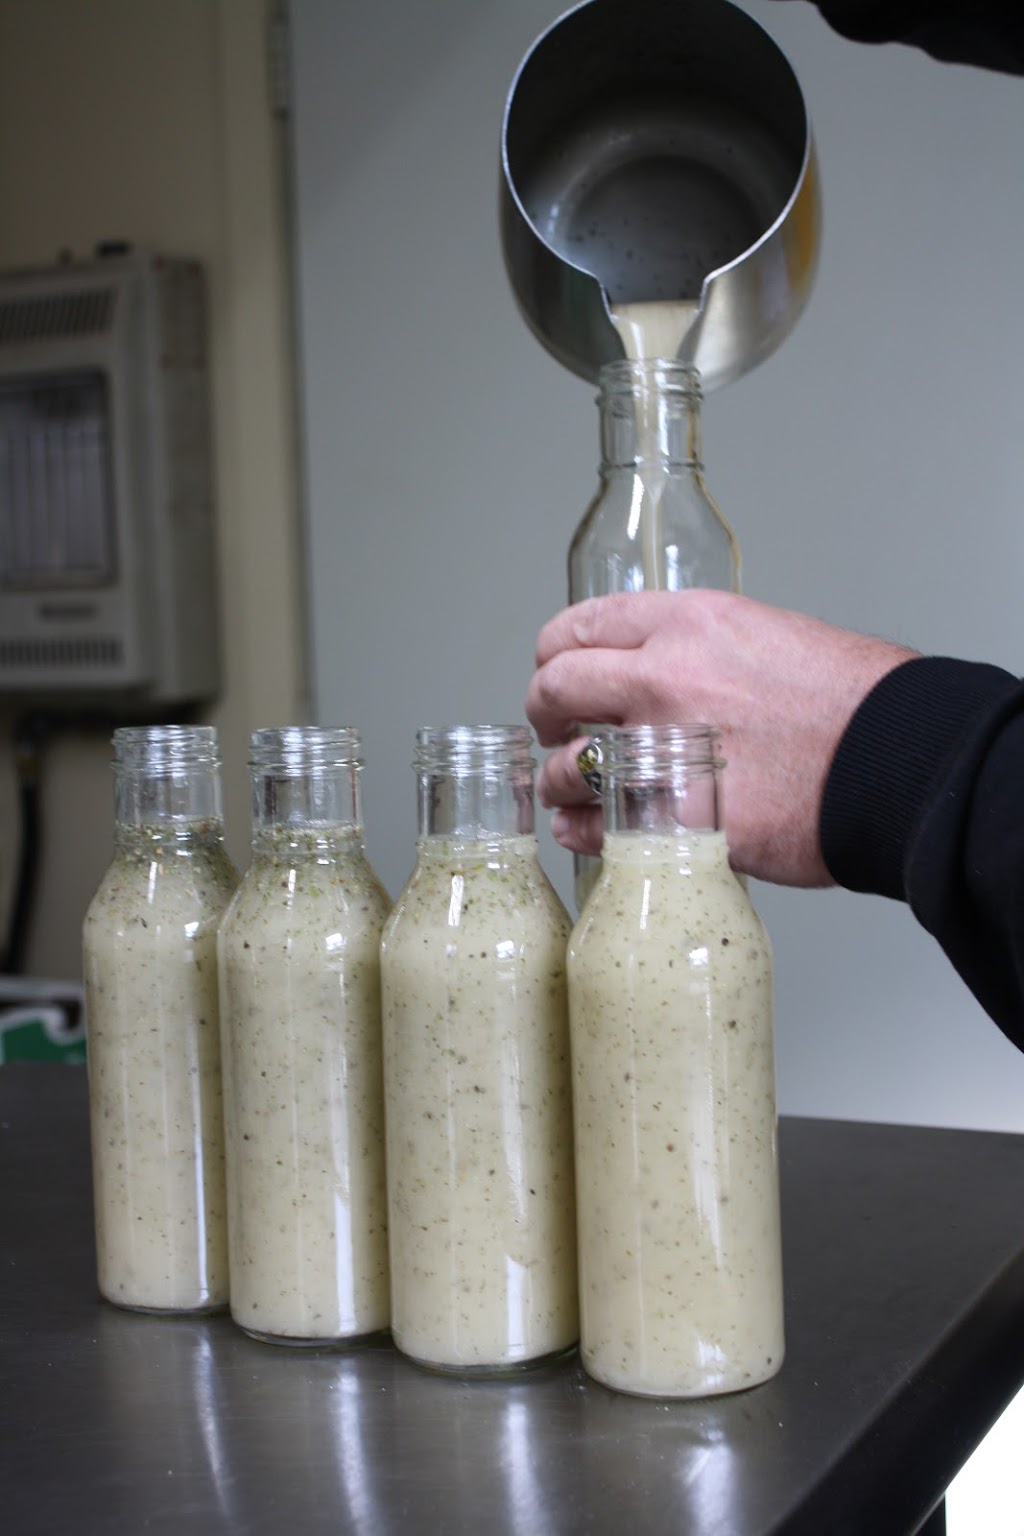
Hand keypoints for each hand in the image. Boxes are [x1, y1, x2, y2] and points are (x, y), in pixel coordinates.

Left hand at [525, 589, 915, 886]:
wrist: (898, 762)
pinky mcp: (672, 818)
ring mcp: (661, 750)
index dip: (556, 654)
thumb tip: (672, 679)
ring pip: (565, 764)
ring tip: (572, 792)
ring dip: (559, 781)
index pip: (581, 626)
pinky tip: (585, 832)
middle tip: (554, 730)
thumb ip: (704, 655)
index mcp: (687, 625)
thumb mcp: (772, 638)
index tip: (558, 671)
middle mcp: (662, 677)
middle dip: (545, 711)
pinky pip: (595, 827)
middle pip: (554, 687)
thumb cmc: (857, 705)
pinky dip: (580, 832)